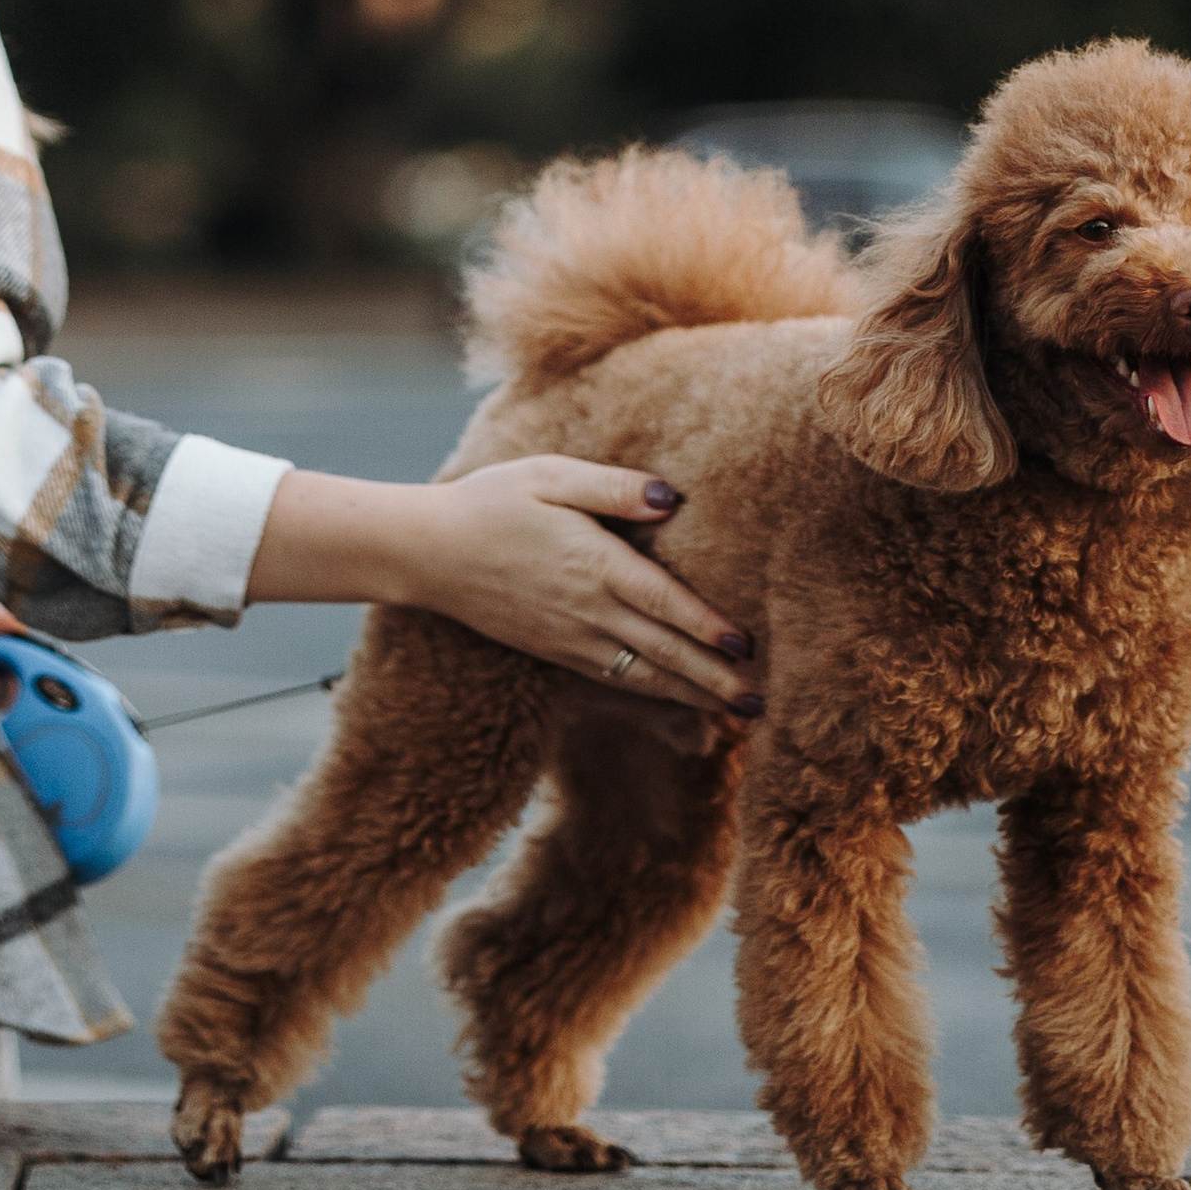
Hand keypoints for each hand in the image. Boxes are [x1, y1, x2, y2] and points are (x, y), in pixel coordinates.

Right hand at [246, 459, 757, 715]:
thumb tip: (672, 498)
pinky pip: (615, 681)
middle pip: (663, 652)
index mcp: (593, 564)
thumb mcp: (549, 475)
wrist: (428, 553)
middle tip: (762, 704)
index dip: (708, 627)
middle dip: (716, 681)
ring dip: (693, 698)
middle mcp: (587, 610)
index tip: (749, 647)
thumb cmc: (491, 502)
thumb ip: (612, 486)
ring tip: (736, 715)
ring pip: (644, 676)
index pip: (664, 602)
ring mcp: (570, 639)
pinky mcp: (555, 653)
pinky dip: (654, 697)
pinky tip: (679, 704)